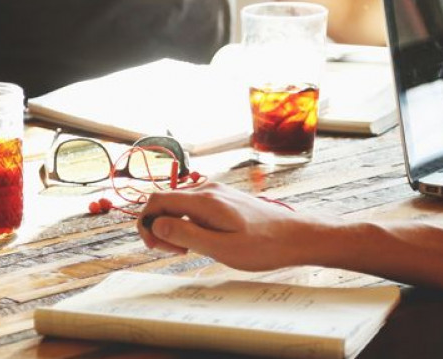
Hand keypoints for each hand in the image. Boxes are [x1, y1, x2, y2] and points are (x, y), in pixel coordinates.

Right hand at [137, 182, 321, 271]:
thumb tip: (155, 225)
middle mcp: (207, 190)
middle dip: (161, 227)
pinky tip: (204, 241)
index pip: (157, 200)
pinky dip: (189, 224)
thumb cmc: (263, 246)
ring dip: (175, 227)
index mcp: (204, 200)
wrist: (296, 236)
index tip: (156, 247)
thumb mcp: (220, 248)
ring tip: (192, 250)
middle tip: (177, 253)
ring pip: (179, 206)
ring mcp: (216, 192)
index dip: (146, 223)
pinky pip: (193, 208)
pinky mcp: (223, 199)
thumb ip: (186, 234)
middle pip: (166, 202)